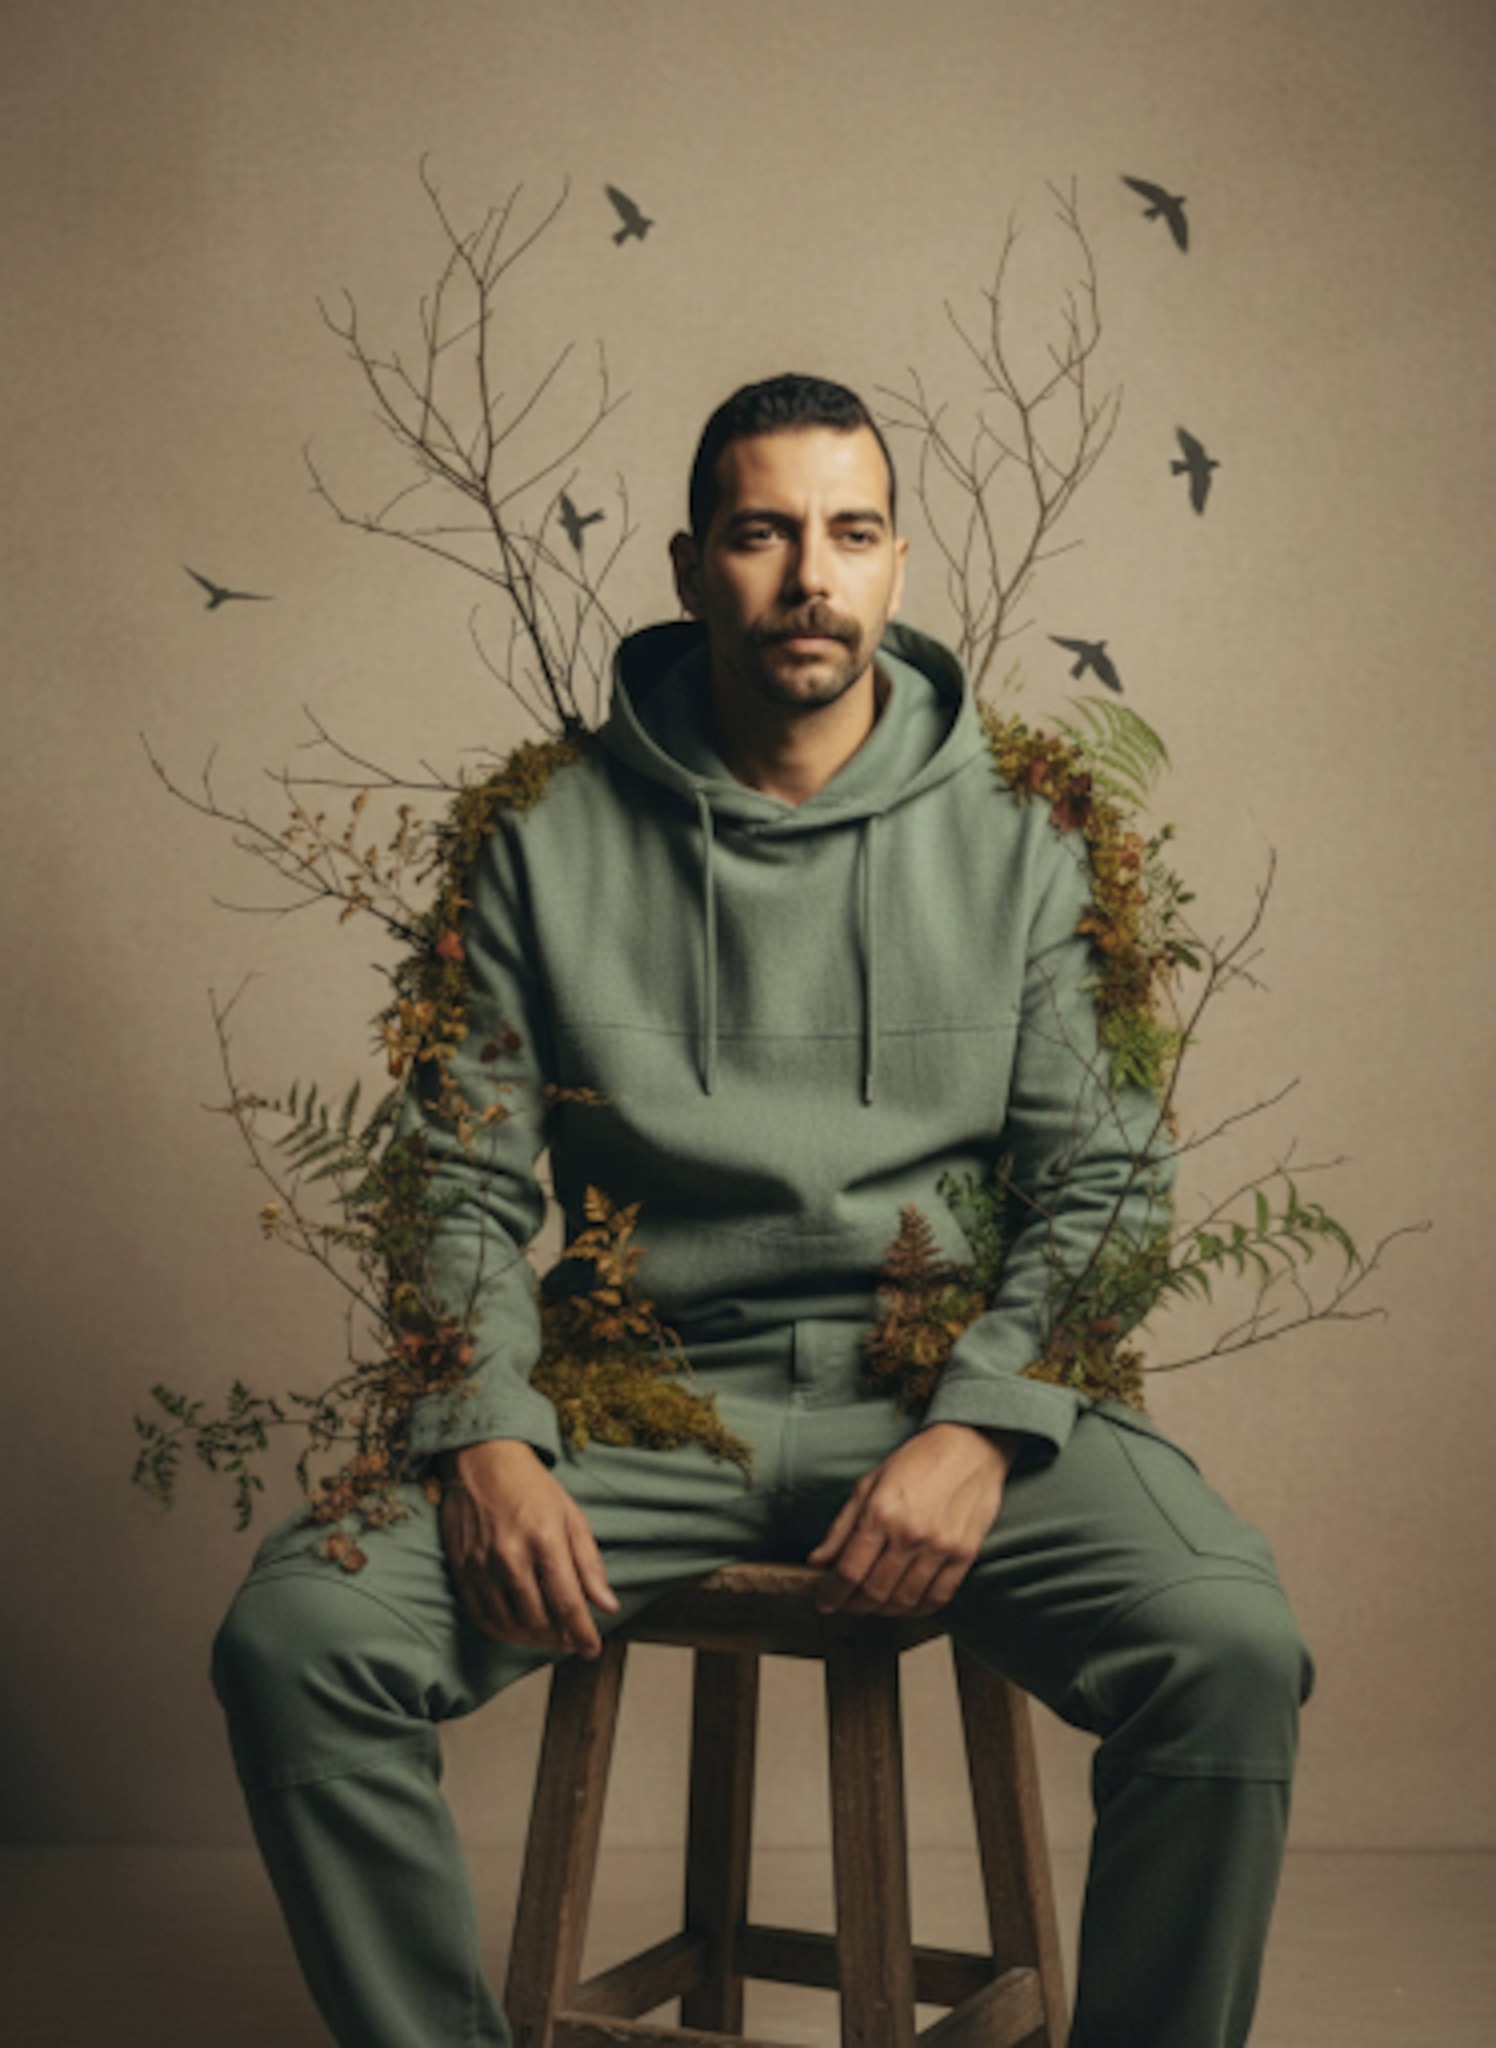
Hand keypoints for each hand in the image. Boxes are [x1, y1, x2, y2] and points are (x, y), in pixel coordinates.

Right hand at [438, 1439, 619, 1658]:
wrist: (483, 1458)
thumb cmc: (532, 1487)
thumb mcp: (572, 1517)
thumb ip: (589, 1564)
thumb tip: (607, 1606)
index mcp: (544, 1539)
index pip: (567, 1602)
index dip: (582, 1633)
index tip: (592, 1650)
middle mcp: (510, 1555)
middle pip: (537, 1619)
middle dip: (559, 1638)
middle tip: (571, 1640)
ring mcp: (481, 1564)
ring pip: (508, 1624)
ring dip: (531, 1640)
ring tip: (548, 1637)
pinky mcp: (461, 1568)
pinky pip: (481, 1616)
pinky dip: (502, 1631)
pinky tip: (517, 1630)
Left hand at [806, 1424, 1018, 1618]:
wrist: (970, 1446)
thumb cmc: (917, 1460)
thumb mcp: (869, 1483)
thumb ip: (841, 1526)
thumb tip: (817, 1561)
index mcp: (881, 1513)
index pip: (849, 1571)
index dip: (832, 1594)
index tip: (824, 1602)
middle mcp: (909, 1534)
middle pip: (874, 1592)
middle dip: (853, 1606)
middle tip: (846, 1605)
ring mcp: (939, 1547)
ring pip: (904, 1600)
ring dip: (883, 1611)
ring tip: (873, 1605)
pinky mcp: (964, 1554)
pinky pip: (938, 1597)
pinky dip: (918, 1609)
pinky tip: (906, 1605)